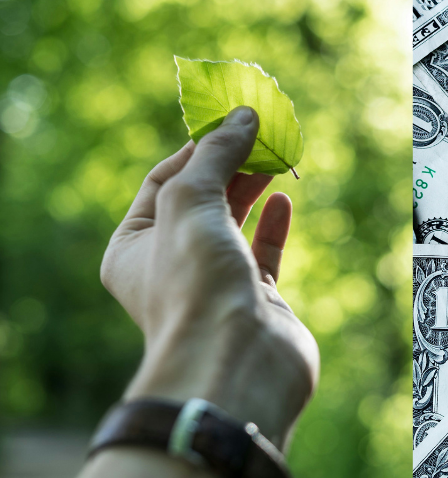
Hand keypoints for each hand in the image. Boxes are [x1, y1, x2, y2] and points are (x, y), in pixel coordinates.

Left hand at [100, 106, 318, 449]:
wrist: (237, 362)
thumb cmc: (195, 282)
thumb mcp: (191, 201)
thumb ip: (216, 154)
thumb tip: (243, 115)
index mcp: (133, 247)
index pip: (163, 180)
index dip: (196, 147)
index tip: (230, 120)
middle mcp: (171, 265)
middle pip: (202, 199)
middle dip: (229, 164)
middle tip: (260, 134)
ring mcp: (215, 282)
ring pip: (234, 223)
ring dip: (252, 188)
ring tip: (275, 157)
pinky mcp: (256, 299)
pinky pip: (263, 252)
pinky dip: (273, 224)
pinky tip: (284, 200)